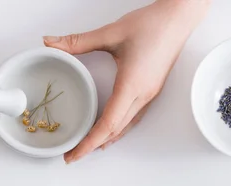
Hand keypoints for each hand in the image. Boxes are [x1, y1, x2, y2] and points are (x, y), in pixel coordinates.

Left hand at [43, 0, 209, 162]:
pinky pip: (134, 116)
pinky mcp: (152, 88)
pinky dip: (119, 127)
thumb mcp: (110, 33)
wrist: (179, 18)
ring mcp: (150, 93)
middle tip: (73, 154)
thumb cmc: (151, 24)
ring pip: (127, 125)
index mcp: (132, 84)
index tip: (75, 154)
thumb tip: (51, 43)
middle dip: (93, 145)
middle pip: (116, 129)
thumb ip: (77, 41)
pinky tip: (113, 128)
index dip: (89, 142)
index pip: (108, 123)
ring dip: (107, 138)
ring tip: (89, 146)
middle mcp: (143, 94)